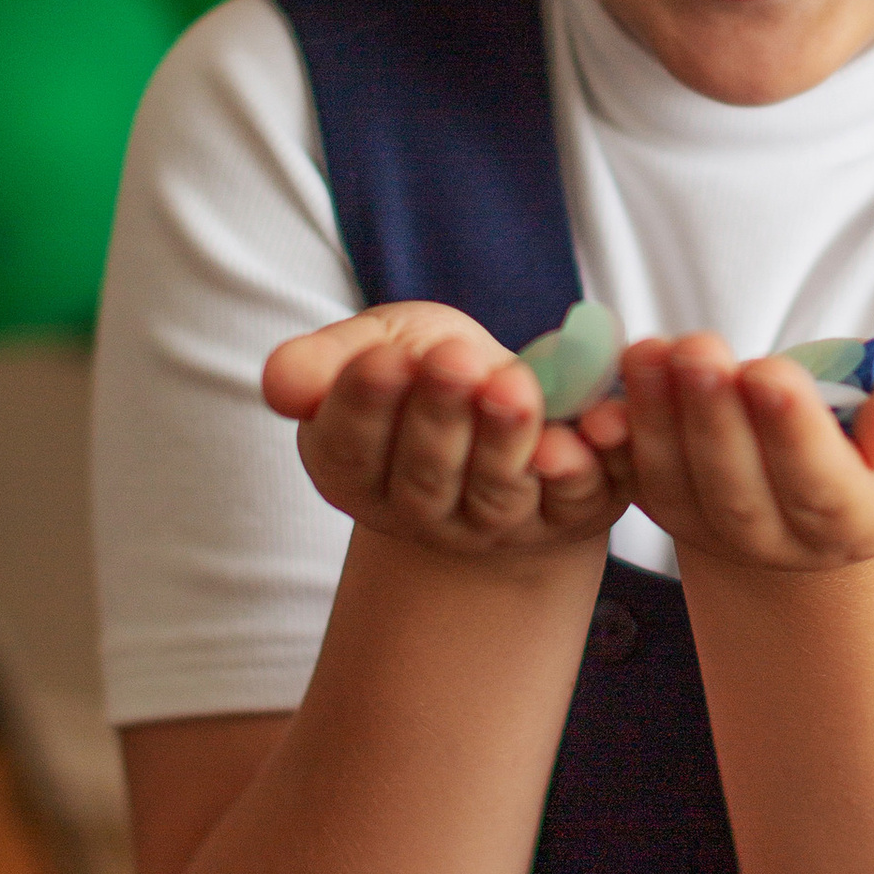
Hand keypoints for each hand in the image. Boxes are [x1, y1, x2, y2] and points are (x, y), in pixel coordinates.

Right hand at [264, 303, 621, 563]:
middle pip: (425, 479)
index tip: (385, 359)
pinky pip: (576, 499)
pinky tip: (593, 426)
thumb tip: (280, 385)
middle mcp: (421, 517)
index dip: (367, 405)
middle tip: (453, 362)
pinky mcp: (567, 515)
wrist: (503, 398)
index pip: (351, 450)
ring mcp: (495, 525)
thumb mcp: (370, 347)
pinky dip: (585, 466)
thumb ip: (322, 365)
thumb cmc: (423, 368)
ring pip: (497, 495)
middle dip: (441, 418)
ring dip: (506, 441)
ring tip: (513, 385)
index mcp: (354, 475)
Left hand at [579, 339, 873, 577]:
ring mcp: (723, 535)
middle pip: (743, 497)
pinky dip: (620, 433)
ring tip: (650, 352)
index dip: (796, 437)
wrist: (821, 448)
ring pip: (682, 489)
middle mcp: (790, 546)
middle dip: (715, 420)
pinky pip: (638, 476)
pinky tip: (612, 380)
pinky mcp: (672, 507)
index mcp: (865, 524)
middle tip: (699, 350)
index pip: (829, 494)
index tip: (769, 375)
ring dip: (658, 419)